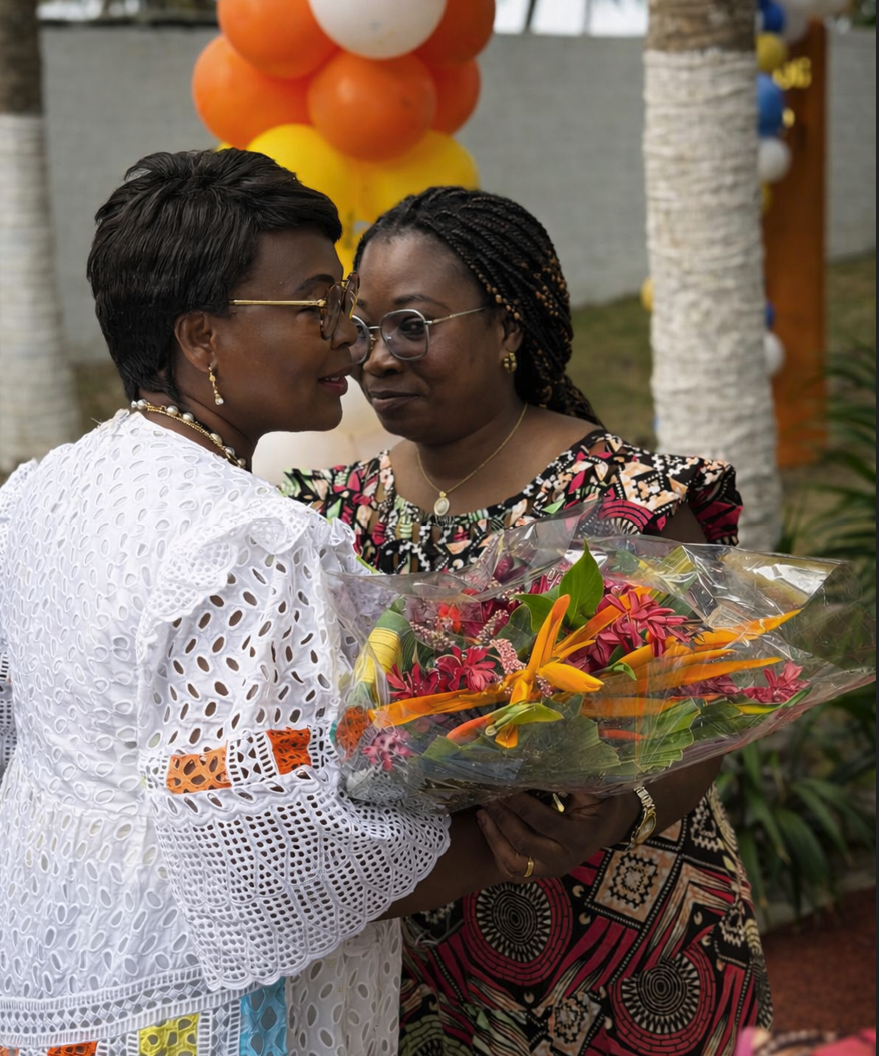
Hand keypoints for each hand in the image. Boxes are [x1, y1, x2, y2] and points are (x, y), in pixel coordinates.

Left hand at [477, 790, 635, 881]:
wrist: (608, 827)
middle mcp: (565, 859)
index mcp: (579, 837)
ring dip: (494, 836)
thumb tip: (540, 760)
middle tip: (487, 794)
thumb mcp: (594, 790)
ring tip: (483, 812)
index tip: (502, 783)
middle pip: (524, 841)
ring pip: (514, 862)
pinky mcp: (540, 873)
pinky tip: (487, 826)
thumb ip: (572, 779)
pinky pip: (512, 869)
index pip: (542, 820)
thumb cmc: (601, 802)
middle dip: (502, 816)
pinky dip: (496, 849)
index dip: (519, 802)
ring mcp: (551, 870)